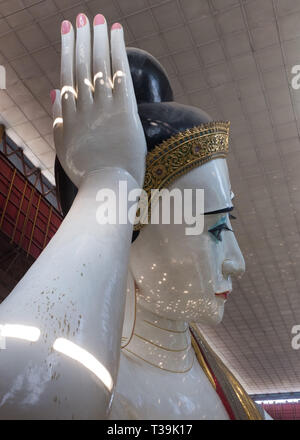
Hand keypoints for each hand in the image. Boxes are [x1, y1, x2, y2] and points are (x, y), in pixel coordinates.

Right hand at [51, 13, 145, 187]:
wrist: (107, 186)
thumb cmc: (86, 172)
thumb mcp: (63, 148)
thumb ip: (58, 121)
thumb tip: (55, 94)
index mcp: (69, 114)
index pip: (68, 74)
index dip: (68, 49)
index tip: (68, 30)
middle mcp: (85, 106)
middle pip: (82, 65)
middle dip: (82, 38)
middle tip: (84, 17)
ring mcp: (104, 106)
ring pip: (100, 65)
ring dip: (99, 39)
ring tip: (99, 19)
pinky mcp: (124, 110)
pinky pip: (120, 73)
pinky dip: (118, 50)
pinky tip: (117, 32)